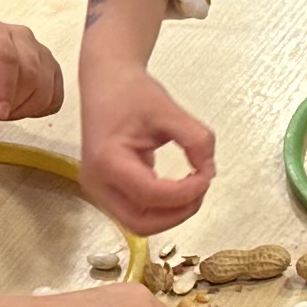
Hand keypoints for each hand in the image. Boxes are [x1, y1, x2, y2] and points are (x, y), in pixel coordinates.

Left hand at [0, 19, 63, 123]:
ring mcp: (40, 51)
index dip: (5, 89)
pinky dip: (37, 110)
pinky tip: (17, 106)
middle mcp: (20, 36)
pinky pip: (55, 97)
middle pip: (30, 75)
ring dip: (23, 109)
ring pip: (45, 88)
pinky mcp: (51, 69)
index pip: (6, 57)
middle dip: (11, 104)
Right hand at [78, 55, 215, 234]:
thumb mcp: (170, 110)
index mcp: (107, 160)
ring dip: (171, 214)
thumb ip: (196, 140)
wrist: (107, 82)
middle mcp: (97, 182)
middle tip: (202, 187)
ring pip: (139, 224)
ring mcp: (98, 189)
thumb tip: (209, 171)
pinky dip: (163, 208)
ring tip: (192, 187)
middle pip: (141, 223)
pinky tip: (180, 187)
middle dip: (178, 213)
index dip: (185, 192)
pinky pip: (138, 212)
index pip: (150, 194)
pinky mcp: (107, 190)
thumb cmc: (131, 93)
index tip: (207, 175)